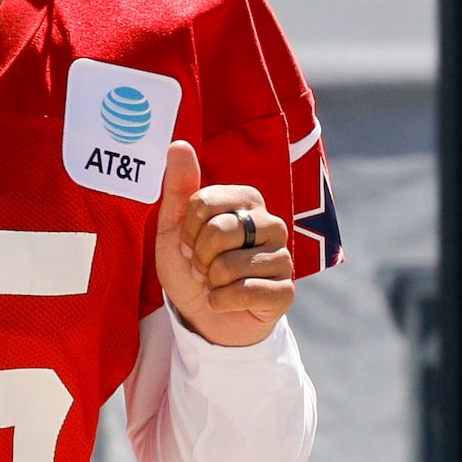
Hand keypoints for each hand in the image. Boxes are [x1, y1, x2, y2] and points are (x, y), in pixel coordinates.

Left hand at [156, 140, 295, 346]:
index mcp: (247, 201)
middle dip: (199, 257)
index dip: (187, 230)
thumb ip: (179, 187)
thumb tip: (179, 144)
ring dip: (211, 283)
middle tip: (205, 267)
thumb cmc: (193, 268)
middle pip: (218, 231)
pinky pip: (244, 293)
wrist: (206, 317)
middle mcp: (271, 224)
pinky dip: (222, 302)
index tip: (192, 244)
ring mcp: (282, 258)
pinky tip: (226, 302)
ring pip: (228, 267)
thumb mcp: (175, 228)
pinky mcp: (286, 291)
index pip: (203, 203)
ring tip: (218, 284)